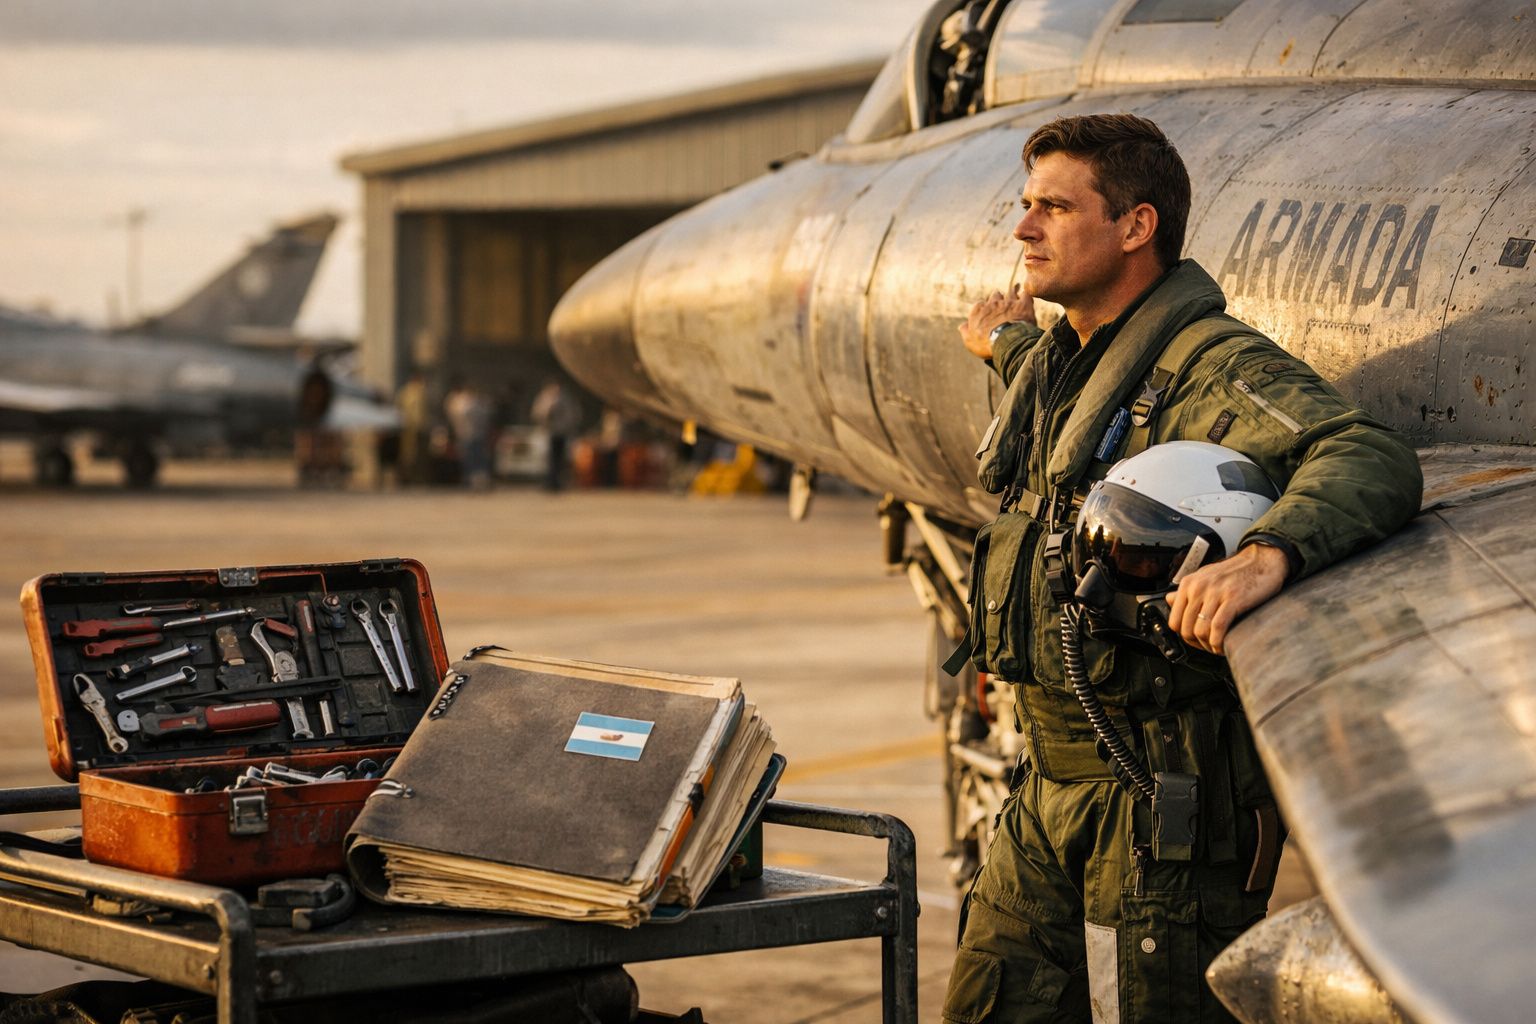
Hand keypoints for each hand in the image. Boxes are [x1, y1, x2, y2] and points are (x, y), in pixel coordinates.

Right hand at [959, 282, 1035, 359]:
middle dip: (998, 299)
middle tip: (1002, 307)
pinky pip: (1026, 295)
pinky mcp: (1023, 305)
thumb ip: (965, 331)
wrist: (1006, 342)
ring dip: (1012, 296)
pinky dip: (1026, 297)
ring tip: (1015, 300)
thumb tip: (962, 326)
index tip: (988, 315)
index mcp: (978, 309)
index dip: (985, 309)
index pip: (980, 304)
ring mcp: (1008, 302)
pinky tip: (1027, 300)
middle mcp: (992, 302)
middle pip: (995, 295)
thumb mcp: (970, 340)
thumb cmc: (986, 343)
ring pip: (1010, 293)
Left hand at [1165, 543, 1287, 654]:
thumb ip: (1187, 590)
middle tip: (1208, 647)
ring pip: (1200, 631)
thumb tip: (1169, 600)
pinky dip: (1218, 643)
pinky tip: (1223, 646)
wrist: (1263, 560)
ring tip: (1217, 647)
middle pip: (1186, 629)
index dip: (1184, 636)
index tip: (1195, 641)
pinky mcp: (1232, 599)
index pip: (1174, 621)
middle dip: (1196, 644)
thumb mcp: (1205, 576)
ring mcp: (1215, 593)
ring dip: (1208, 646)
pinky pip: (1217, 628)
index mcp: (1189, 583)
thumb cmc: (1235, 572)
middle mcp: (1198, 588)